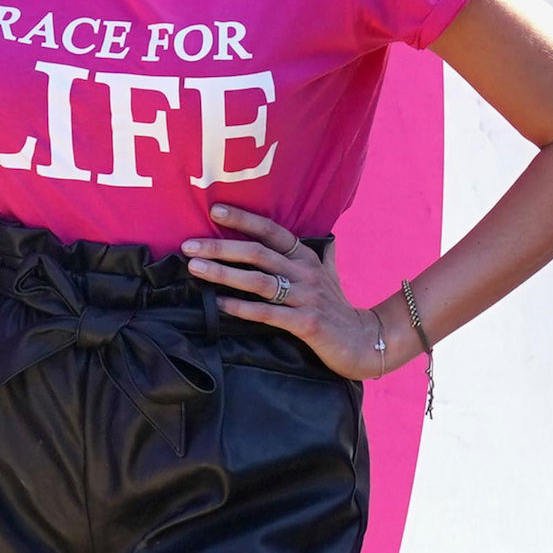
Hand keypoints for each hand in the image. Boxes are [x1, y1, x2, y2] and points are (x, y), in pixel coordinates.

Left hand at [184, 205, 398, 377]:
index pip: (272, 231)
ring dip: (224, 274)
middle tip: (189, 245)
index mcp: (306, 257)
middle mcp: (306, 273)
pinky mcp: (307, 324)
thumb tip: (317, 236)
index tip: (214, 210)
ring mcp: (307, 297)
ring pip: (259, 281)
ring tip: (195, 268)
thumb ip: (314, 255)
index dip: (243, 219)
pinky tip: (220, 303)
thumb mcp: (326, 274)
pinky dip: (243, 308)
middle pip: (258, 253)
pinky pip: (269, 313)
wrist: (363, 342)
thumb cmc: (336, 308)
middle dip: (220, 247)